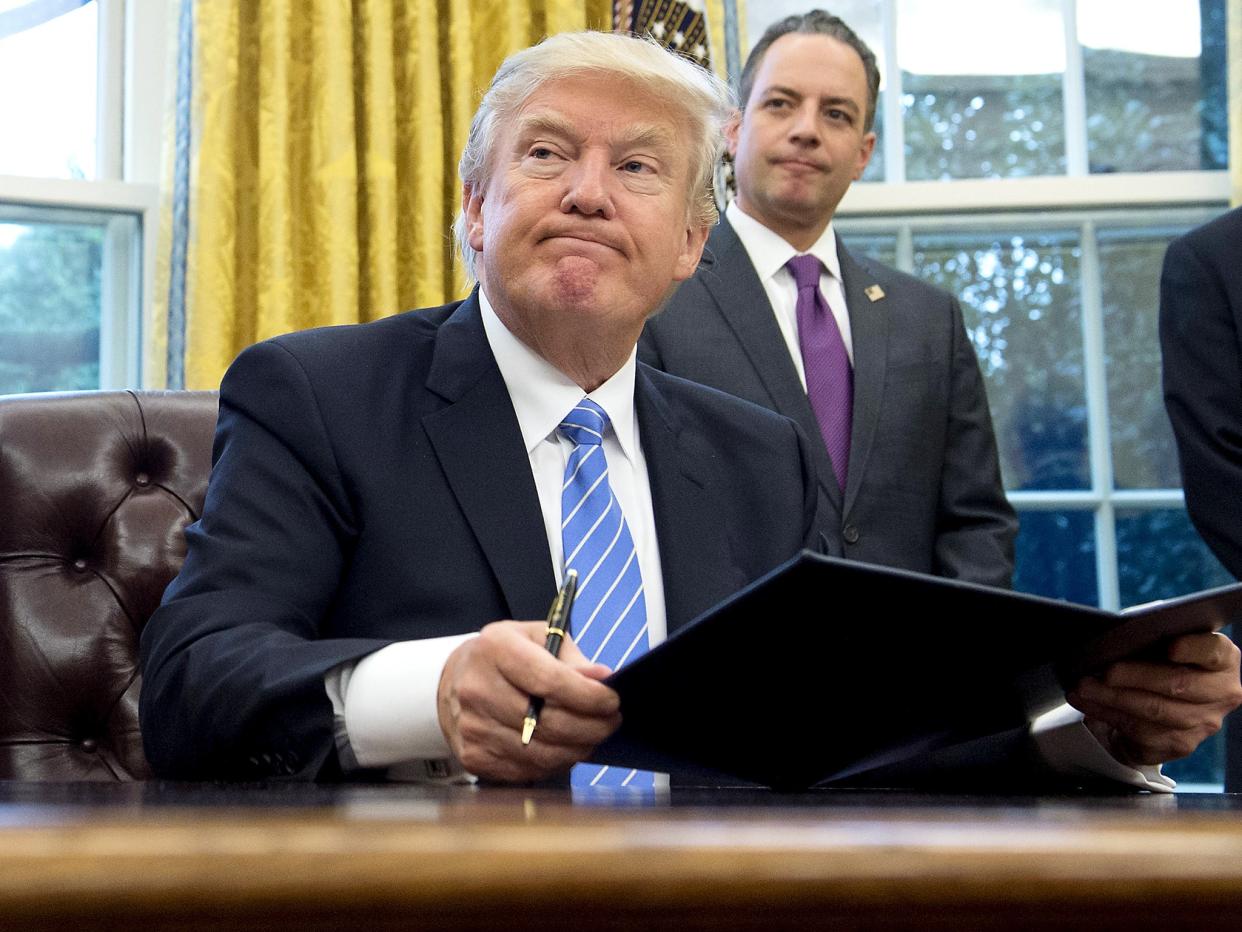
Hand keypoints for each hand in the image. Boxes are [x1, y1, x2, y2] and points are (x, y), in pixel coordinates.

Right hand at [436, 620, 621, 781]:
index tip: (613, 701)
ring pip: (541, 752)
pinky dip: (555, 763)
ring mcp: (473, 727)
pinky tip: (566, 748)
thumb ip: (571, 658)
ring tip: (594, 736)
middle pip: (548, 722)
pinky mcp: (473, 756)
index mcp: (496, 649)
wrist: (455, 682)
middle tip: (612, 721)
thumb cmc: (506, 657)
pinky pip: (527, 770)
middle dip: (591, 726)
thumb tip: (602, 678)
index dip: (588, 696)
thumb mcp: (538, 638)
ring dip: (577, 748)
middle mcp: (478, 689)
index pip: (550, 681)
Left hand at [1068, 632, 1241, 766]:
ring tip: (1084, 687)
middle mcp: (1221, 693)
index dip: (1194, 649)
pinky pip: (1140, 732)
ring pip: (1156, 711)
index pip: (1216, 651)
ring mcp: (1204, 723)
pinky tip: (1087, 703)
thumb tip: (1118, 638)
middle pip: (1179, 685)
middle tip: (1106, 671)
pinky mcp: (1181, 744)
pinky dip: (1107, 714)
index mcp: (1222, 660)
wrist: (1154, 704)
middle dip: (1137, 676)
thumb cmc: (1156, 662)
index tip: (1171, 647)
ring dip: (1113, 698)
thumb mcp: (1159, 644)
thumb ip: (1151, 638)